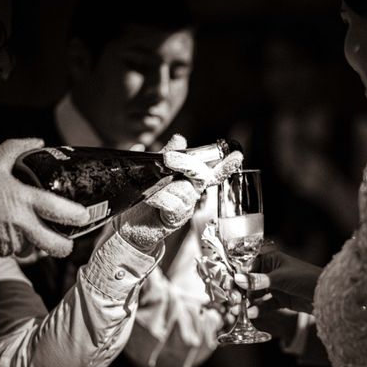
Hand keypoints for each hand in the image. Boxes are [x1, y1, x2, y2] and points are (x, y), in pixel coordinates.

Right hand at [0, 138, 88, 263]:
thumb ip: (15, 150)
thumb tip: (37, 142)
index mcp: (22, 199)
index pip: (57, 210)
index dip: (75, 215)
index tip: (84, 216)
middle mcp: (20, 222)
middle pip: (54, 244)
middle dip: (65, 247)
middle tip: (67, 241)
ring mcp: (10, 240)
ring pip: (34, 249)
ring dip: (36, 244)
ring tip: (32, 231)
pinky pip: (17, 252)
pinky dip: (19, 245)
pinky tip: (11, 232)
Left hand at [118, 135, 242, 251]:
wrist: (129, 227)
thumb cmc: (143, 200)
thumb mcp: (153, 172)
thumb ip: (166, 156)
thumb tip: (180, 139)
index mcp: (188, 182)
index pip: (211, 172)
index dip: (225, 166)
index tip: (237, 156)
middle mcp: (191, 194)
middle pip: (201, 175)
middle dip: (187, 164)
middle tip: (168, 158)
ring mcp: (185, 208)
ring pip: (184, 189)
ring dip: (164, 185)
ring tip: (150, 189)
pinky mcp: (175, 220)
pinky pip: (172, 203)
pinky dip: (158, 198)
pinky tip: (150, 200)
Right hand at [235, 250, 321, 313]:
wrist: (325, 295)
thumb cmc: (305, 278)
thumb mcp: (280, 279)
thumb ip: (258, 280)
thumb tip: (238, 279)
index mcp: (271, 259)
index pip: (248, 265)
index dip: (237, 275)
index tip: (228, 285)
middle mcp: (271, 271)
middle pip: (250, 280)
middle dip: (241, 291)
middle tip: (233, 300)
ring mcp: (276, 285)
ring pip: (256, 293)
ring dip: (247, 301)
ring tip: (238, 309)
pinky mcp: (281, 299)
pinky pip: (265, 303)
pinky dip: (258, 309)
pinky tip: (251, 314)